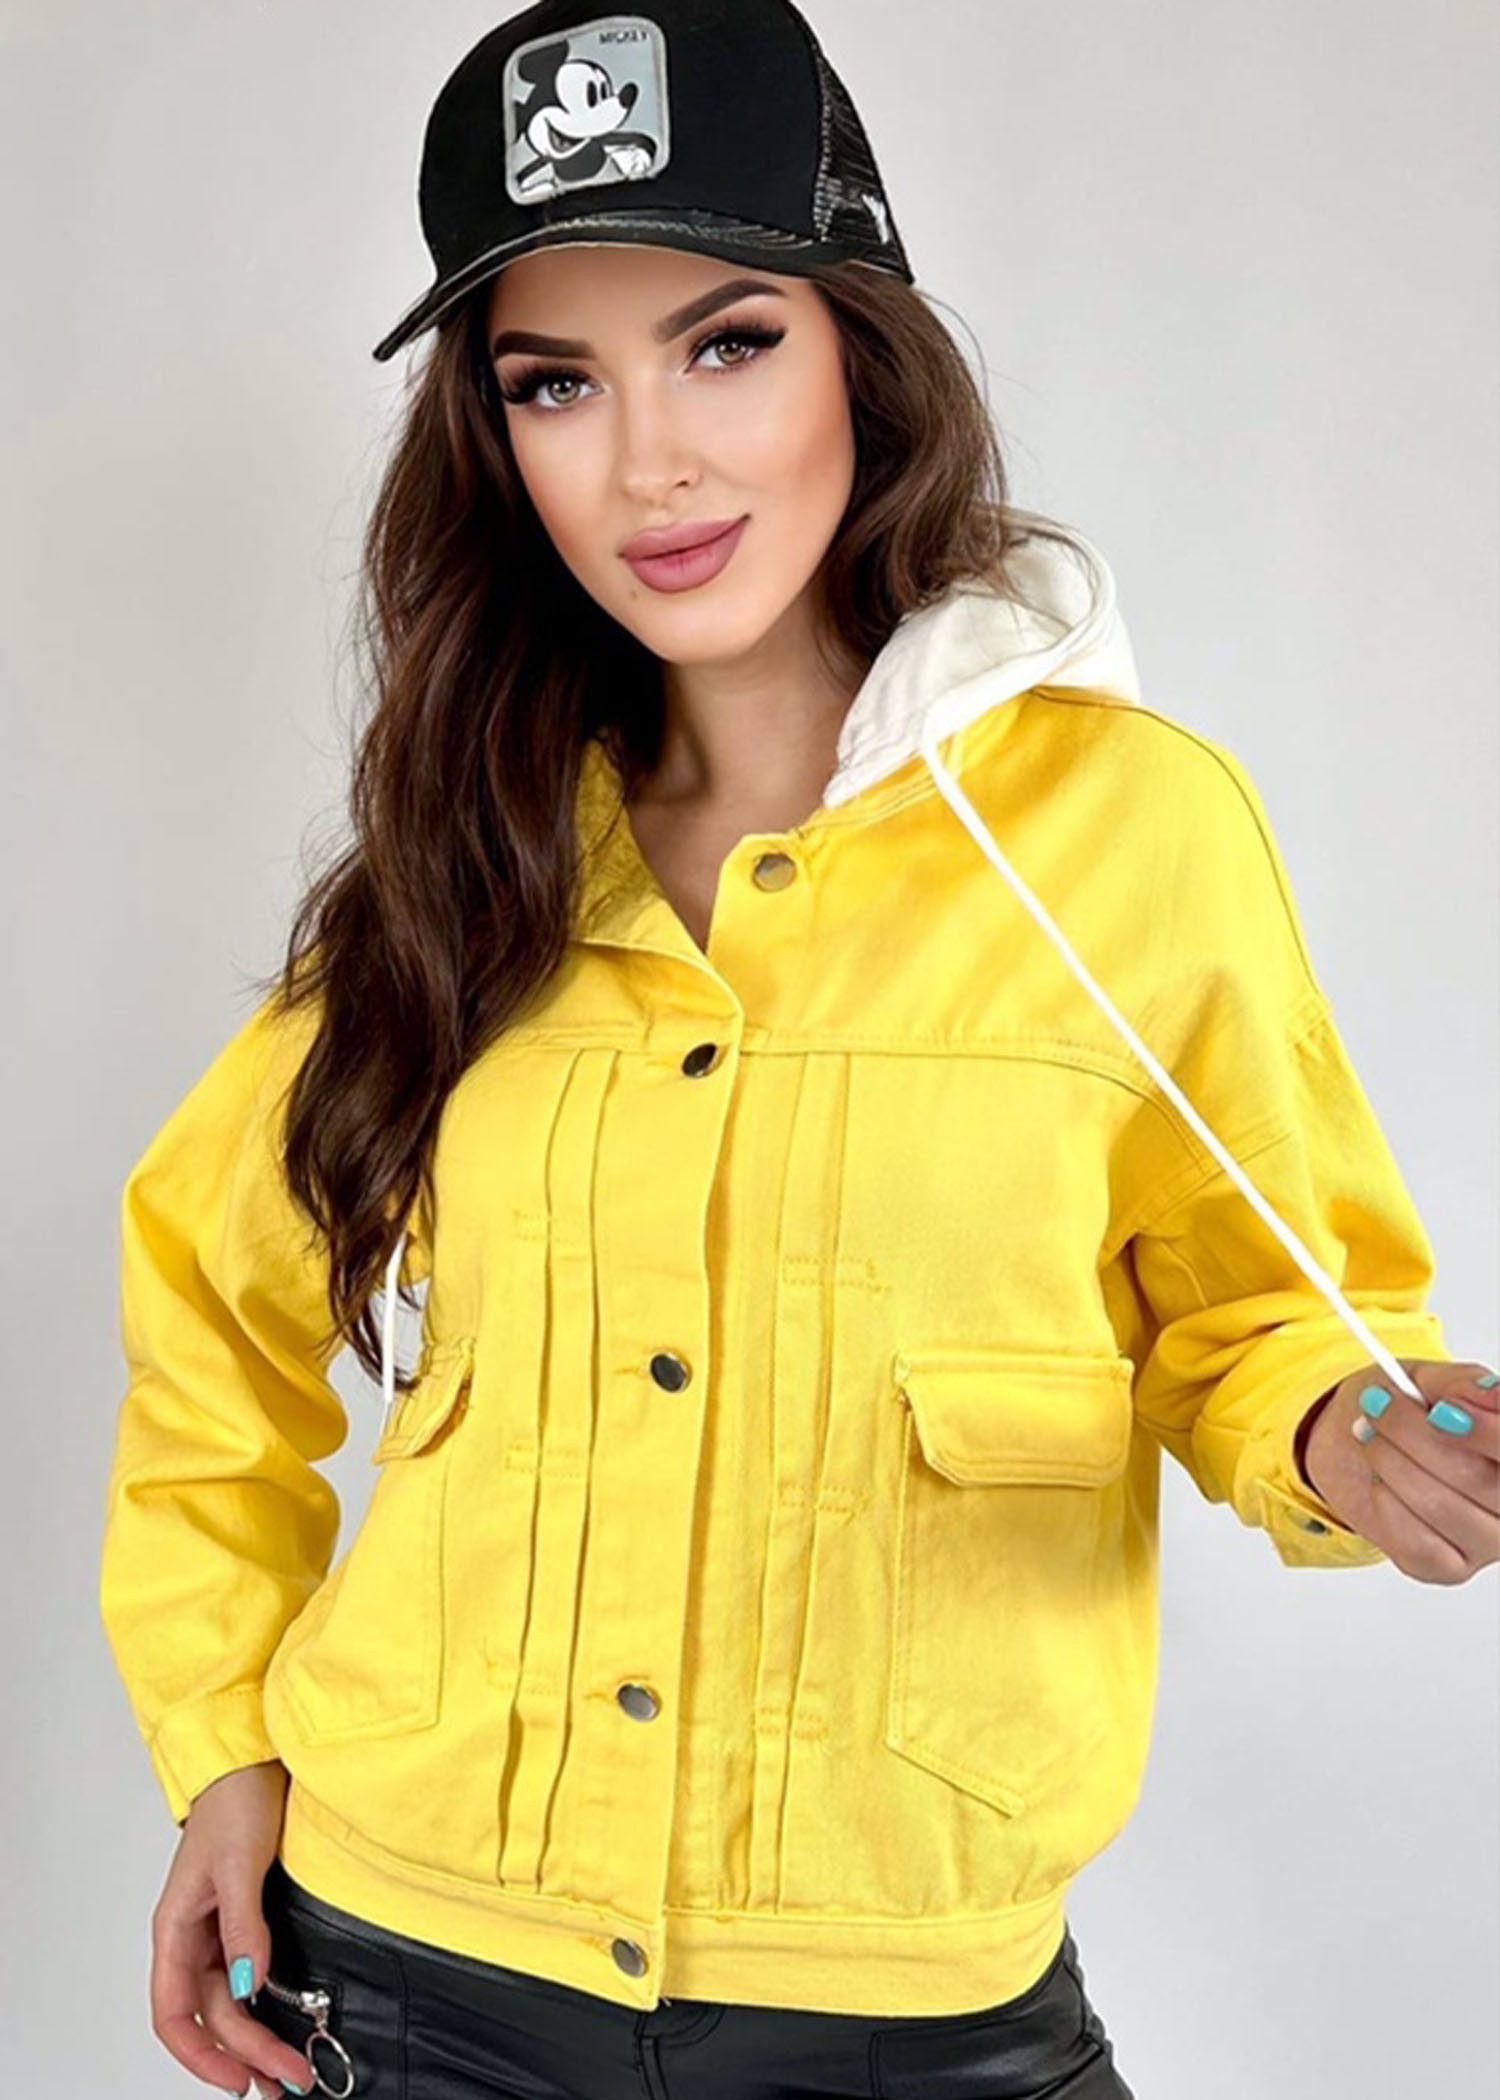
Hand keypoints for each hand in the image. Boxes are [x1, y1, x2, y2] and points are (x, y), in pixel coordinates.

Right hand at [149, 1758, 313, 2097]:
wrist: (254, 1757)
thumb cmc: (236, 1799)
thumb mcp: (240, 1863)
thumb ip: (243, 1924)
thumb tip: (249, 1983)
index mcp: (175, 1927)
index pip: (174, 2013)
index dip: (202, 2053)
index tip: (238, 2076)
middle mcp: (192, 1936)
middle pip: (211, 2015)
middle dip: (244, 2054)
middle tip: (285, 2079)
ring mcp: (217, 1929)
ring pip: (230, 2002)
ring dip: (254, 2040)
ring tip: (285, 2070)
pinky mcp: (243, 1917)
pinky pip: (246, 1976)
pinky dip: (262, 2008)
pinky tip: (282, 2024)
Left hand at [1302, 1359, 1499, 1582]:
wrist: (1359, 1442)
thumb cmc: (1407, 1411)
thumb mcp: (1433, 1381)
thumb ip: (1462, 1385)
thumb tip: (1484, 1392)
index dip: (1487, 1431)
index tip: (1441, 1409)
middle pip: (1478, 1480)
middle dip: (1414, 1436)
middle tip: (1378, 1407)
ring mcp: (1487, 1542)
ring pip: (1441, 1508)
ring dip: (1391, 1463)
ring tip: (1369, 1436)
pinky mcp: (1449, 1568)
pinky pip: (1416, 1543)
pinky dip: (1385, 1501)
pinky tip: (1379, 1480)